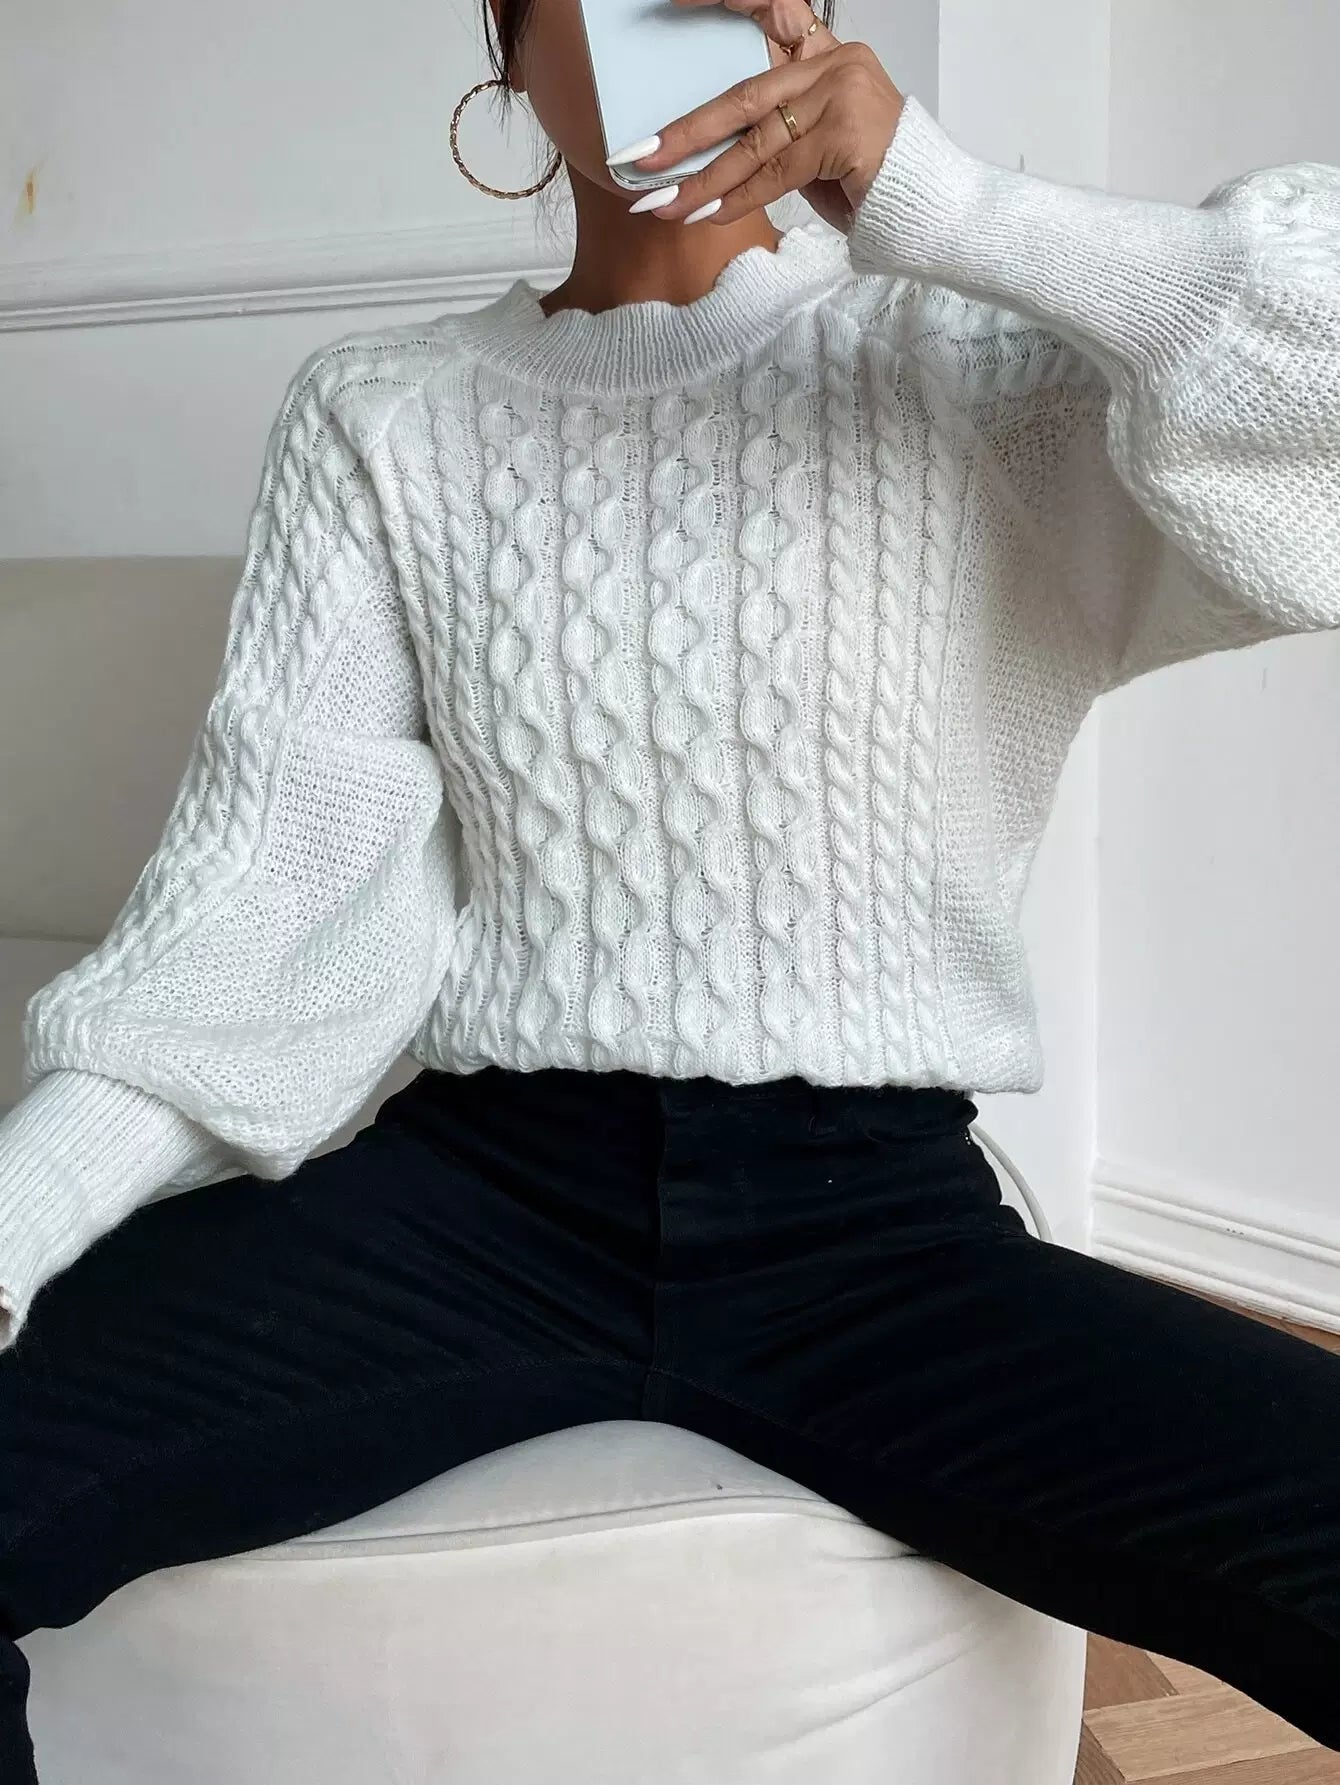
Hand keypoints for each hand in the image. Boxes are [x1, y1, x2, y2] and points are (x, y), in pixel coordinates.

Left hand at [611, 1, 904, 232]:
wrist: (926, 208)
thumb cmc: (869, 182)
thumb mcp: (815, 147)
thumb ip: (773, 136)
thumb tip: (704, 157)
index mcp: (825, 55)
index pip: (769, 15)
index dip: (724, 2)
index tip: (672, 3)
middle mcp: (835, 64)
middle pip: (744, 97)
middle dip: (687, 133)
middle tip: (642, 157)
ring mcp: (843, 94)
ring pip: (755, 143)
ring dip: (705, 181)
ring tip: (666, 204)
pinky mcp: (847, 131)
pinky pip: (777, 171)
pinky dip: (739, 199)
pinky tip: (708, 215)